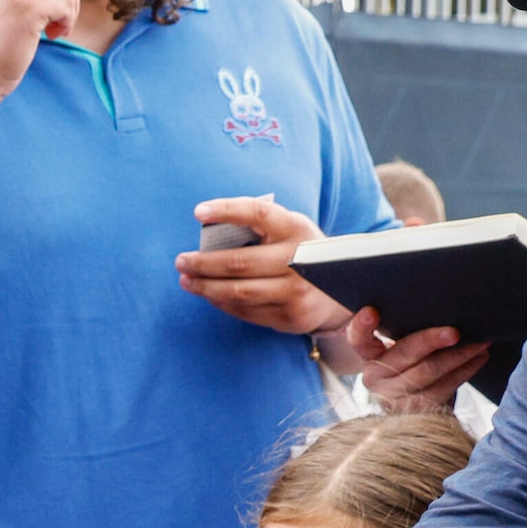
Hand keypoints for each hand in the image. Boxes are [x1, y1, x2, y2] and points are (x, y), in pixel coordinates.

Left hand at [175, 196, 339, 336]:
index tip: (198, 211)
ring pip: (238, 292)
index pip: (258, 213)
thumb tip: (209, 230)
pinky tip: (208, 295)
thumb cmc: (304, 252)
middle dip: (202, 263)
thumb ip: (259, 228)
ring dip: (206, 287)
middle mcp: (300, 261)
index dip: (227, 209)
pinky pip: (245, 311)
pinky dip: (221, 302)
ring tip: (187, 280)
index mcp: (297, 229)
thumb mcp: (291, 230)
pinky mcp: (290, 317)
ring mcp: (296, 292)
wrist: (345, 290)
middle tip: (181, 261)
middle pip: (239, 262)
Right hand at [343, 306, 490, 411]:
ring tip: (481, 342)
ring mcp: (393, 398)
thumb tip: (437, 304)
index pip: (358, 338)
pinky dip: (465, 371)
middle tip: (455, 331)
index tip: (371, 311)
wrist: (411, 398)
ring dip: (460, 355)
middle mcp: (374, 378)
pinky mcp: (416, 411)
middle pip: (403, 354)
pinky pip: (444, 388)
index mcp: (367, 355)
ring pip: (429, 372)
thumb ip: (405, 327)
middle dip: (431, 340)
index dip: (362, 326)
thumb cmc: (410, 359)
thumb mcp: (400, 342)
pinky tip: (479, 358)